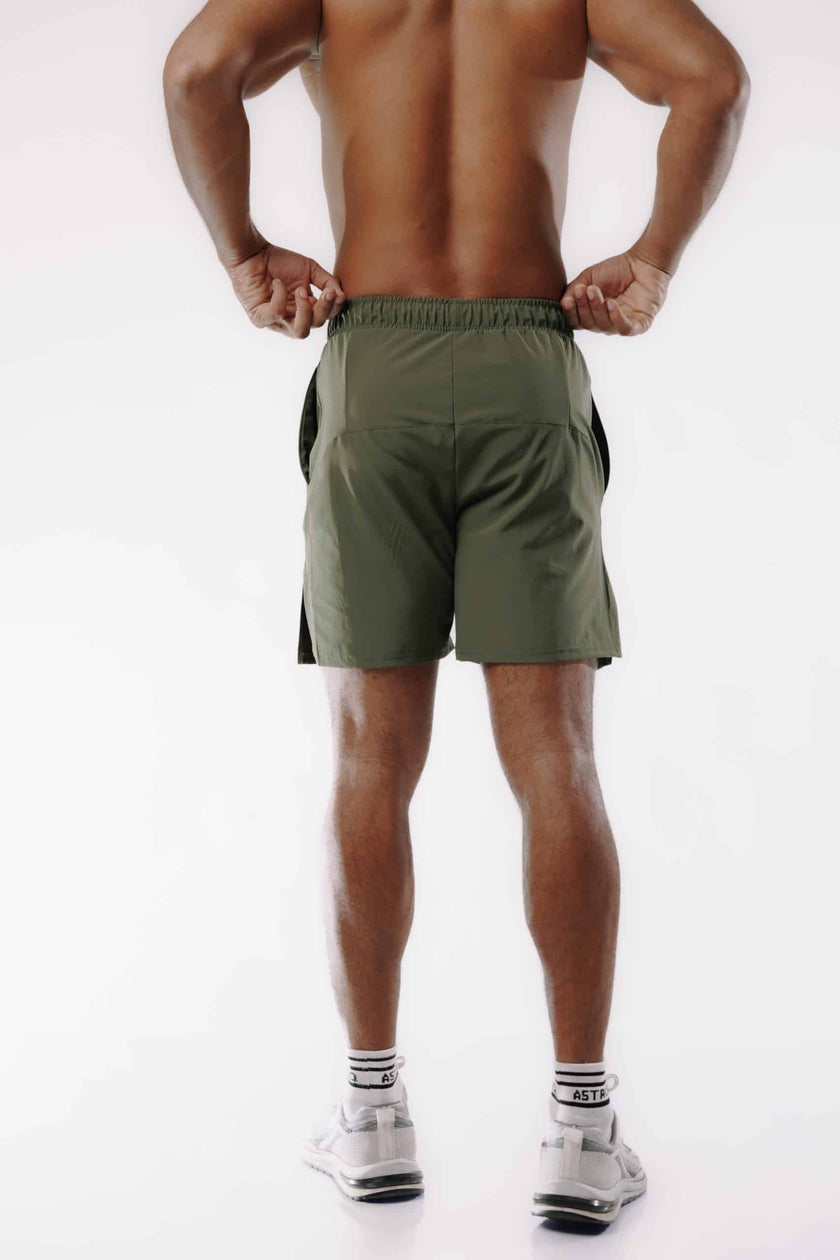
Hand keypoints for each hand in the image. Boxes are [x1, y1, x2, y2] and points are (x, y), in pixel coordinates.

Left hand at [225, 242, 344, 337]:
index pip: (325, 317)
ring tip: (300, 291)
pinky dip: (279, 297)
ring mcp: (275, 322)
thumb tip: (341, 295)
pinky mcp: (259, 318)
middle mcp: (291, 319)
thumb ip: (327, 282)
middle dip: (323, 309)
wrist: (252, 253)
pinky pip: (276, 315)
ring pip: (299, 331)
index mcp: (304, 310)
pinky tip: (276, 283)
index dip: (334, 307)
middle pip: (315, 326)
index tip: (338, 292)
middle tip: (325, 292)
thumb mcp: (310, 270)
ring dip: (305, 311)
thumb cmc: (279, 261)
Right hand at [561, 249, 670, 335]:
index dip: (571, 314)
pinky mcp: (640, 324)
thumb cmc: (616, 269)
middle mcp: (607, 323)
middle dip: (584, 307)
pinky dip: (617, 319)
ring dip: (597, 309)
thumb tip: (561, 304)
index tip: (567, 300)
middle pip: (590, 325)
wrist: (643, 260)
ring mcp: (623, 324)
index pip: (578, 322)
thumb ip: (572, 290)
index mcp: (593, 316)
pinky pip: (626, 329)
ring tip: (595, 291)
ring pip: (605, 327)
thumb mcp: (588, 278)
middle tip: (583, 290)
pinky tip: (611, 304)